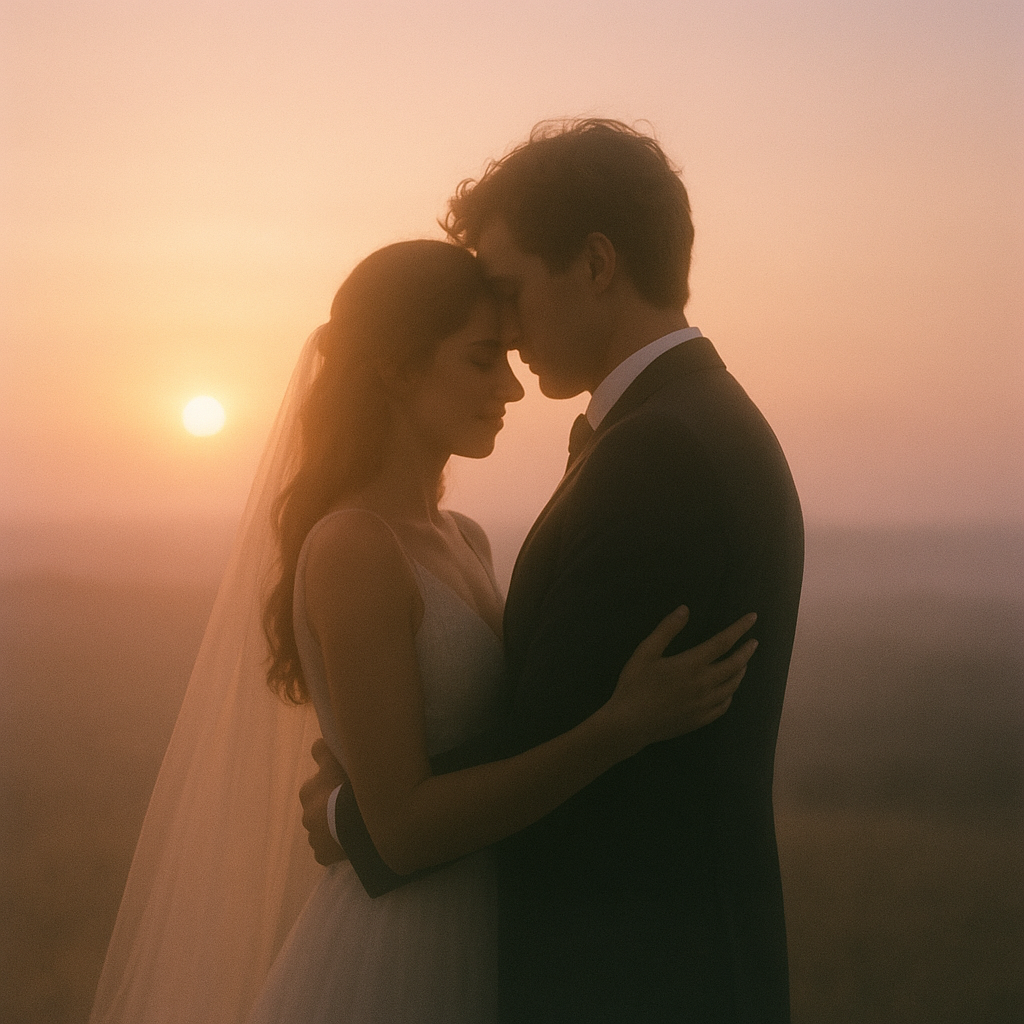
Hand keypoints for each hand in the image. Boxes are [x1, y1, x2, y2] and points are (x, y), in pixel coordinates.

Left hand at [299, 738, 349, 865]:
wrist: (352, 823)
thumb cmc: (343, 788)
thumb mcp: (334, 763)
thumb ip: (323, 751)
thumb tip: (317, 742)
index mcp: (308, 792)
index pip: (316, 786)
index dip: (330, 785)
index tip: (342, 785)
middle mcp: (307, 815)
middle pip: (319, 809)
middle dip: (330, 808)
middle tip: (350, 805)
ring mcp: (314, 838)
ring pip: (324, 830)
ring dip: (334, 827)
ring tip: (353, 825)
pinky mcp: (323, 855)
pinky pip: (330, 849)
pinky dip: (337, 846)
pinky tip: (351, 840)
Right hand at [605, 608, 756, 749]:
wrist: (630, 724)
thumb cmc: (635, 685)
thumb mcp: (646, 652)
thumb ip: (667, 630)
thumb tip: (685, 609)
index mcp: (692, 664)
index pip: (723, 642)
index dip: (739, 628)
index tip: (752, 618)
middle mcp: (704, 683)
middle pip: (734, 664)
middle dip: (746, 651)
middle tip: (753, 642)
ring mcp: (705, 704)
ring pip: (732, 685)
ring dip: (741, 671)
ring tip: (743, 663)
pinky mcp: (701, 719)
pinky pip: (724, 705)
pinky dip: (730, 694)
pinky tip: (728, 690)